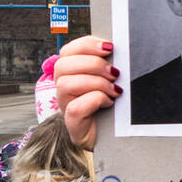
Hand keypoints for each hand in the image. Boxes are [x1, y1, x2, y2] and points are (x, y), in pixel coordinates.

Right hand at [55, 36, 120, 150]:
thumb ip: (110, 64)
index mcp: (72, 73)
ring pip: (65, 85)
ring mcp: (65, 107)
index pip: (69, 51)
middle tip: (115, 73)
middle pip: (63, 65)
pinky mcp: (73, 125)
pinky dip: (94, 100)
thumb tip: (117, 50)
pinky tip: (108, 102)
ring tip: (114, 91)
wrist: (117, 137)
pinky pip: (74, 108)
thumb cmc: (115, 106)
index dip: (87, 45)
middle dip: (93, 64)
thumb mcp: (113, 80)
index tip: (110, 48)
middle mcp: (64, 88)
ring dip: (95, 83)